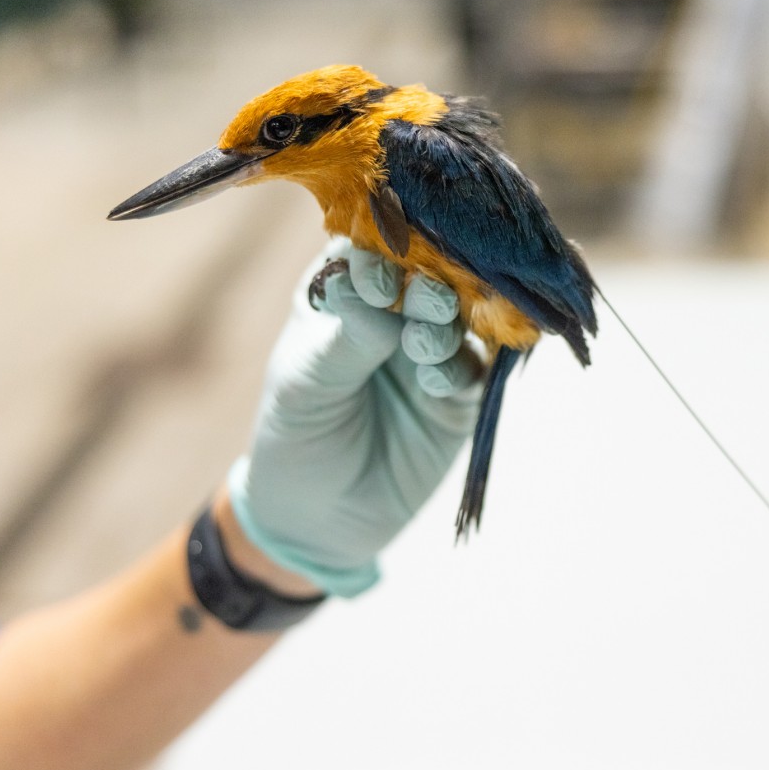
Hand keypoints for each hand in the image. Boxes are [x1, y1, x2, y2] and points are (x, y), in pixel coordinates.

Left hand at [226, 239, 481, 596]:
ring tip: (426, 345)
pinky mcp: (459, 394)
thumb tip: (382, 290)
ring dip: (447, 325)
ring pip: (457, 318)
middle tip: (429, 302)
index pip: (370, 251)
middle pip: (426, 277)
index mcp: (342, 288)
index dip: (380, 258)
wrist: (316, 518)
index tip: (378, 282)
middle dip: (430, 286)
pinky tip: (439, 382)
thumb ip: (347, 337)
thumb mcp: (306, 384)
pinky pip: (473, 369)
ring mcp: (430, 349)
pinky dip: (461, 369)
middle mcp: (392, 310)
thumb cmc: (295, 434)